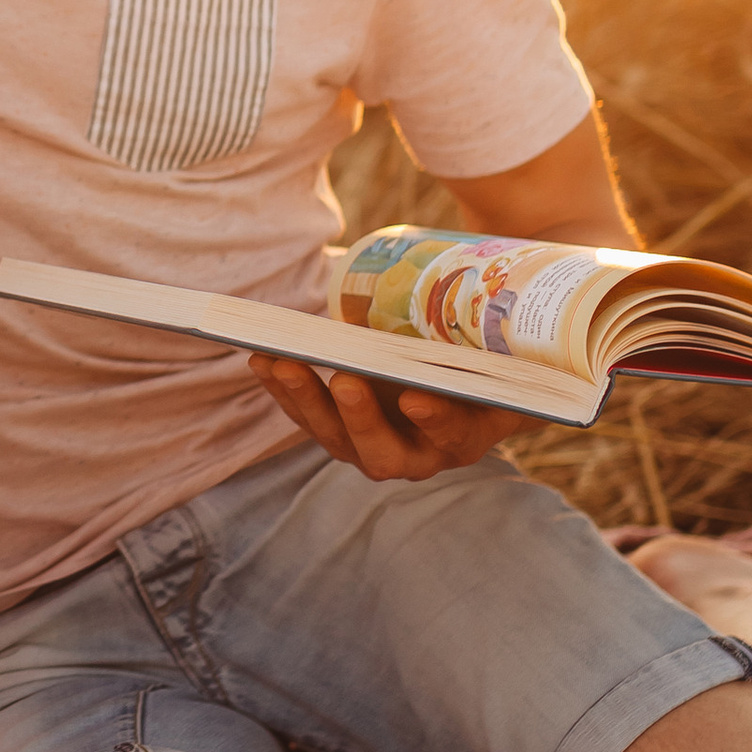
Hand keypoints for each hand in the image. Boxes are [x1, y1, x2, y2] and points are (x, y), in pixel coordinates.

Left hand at [246, 350, 526, 482]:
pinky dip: (284, 391)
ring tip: (282, 363)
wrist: (463, 392)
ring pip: (337, 440)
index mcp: (464, 438)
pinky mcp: (342, 438)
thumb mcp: (488, 357)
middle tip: (345, 379)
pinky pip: (309, 420)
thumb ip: (478, 343)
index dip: (436, 421)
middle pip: (383, 453)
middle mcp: (419, 457)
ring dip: (307, 400)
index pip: (452, 435)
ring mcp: (375, 451)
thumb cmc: (479, 367)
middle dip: (360, 417)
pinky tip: (263, 360)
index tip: (417, 398)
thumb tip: (465, 294)